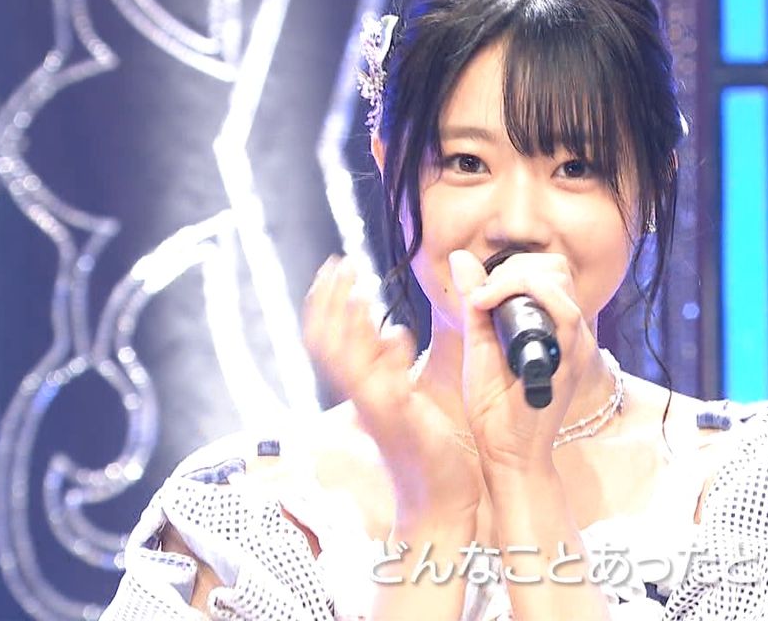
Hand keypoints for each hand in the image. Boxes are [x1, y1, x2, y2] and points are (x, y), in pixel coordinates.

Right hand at [302, 256, 479, 518]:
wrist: (439, 503)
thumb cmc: (427, 451)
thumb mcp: (410, 397)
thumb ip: (397, 366)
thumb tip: (393, 331)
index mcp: (366, 389)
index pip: (333, 339)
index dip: (329, 304)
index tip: (335, 267)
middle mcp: (364, 397)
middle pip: (328, 344)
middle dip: (330, 302)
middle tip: (337, 263)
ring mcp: (378, 411)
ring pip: (347, 362)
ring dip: (348, 322)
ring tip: (353, 286)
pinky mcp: (402, 425)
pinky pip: (384, 390)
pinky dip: (385, 362)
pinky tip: (394, 335)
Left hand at [447, 250, 608, 471]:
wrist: (506, 454)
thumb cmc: (496, 407)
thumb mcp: (480, 343)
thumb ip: (477, 301)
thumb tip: (461, 257)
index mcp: (552, 327)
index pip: (547, 270)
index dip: (512, 268)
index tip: (481, 292)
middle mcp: (570, 332)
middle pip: (556, 268)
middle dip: (514, 269)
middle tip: (484, 296)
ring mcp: (574, 345)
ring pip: (559, 282)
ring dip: (517, 279)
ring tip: (487, 301)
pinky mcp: (570, 361)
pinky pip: (565, 313)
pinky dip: (531, 295)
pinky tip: (495, 305)